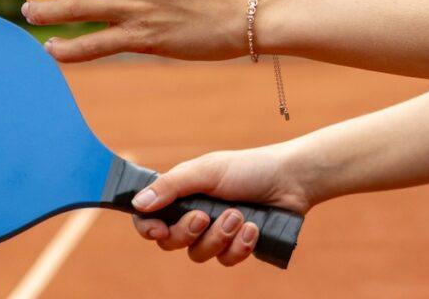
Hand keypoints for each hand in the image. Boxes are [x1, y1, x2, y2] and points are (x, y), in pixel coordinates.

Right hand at [129, 144, 313, 266]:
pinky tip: (253, 229)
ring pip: (199, 254)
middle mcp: (194, 215)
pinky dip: (239, 246)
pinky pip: (225, 260)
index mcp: (181, 194)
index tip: (158, 230)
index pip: (149, 217)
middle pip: (170, 242)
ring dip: (219, 236)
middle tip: (206, 216)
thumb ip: (171, 187)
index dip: (148, 228)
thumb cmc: (248, 169)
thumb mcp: (206, 171)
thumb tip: (138, 203)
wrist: (290, 181)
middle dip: (188, 232)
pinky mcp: (236, 247)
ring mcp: (215, 233)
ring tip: (239, 215)